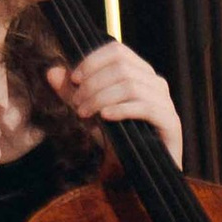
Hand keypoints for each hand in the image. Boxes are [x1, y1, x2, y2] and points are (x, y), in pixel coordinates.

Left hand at [48, 40, 185, 166]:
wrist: (139, 171)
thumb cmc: (117, 138)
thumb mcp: (89, 112)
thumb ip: (71, 93)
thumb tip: (51, 71)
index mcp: (139, 73)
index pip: (117, 50)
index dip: (92, 60)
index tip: (74, 79)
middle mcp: (155, 82)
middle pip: (122, 66)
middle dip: (93, 83)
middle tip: (76, 103)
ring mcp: (165, 101)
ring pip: (130, 85)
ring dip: (101, 98)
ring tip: (84, 113)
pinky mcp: (170, 121)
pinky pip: (145, 107)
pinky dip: (121, 110)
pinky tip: (104, 118)